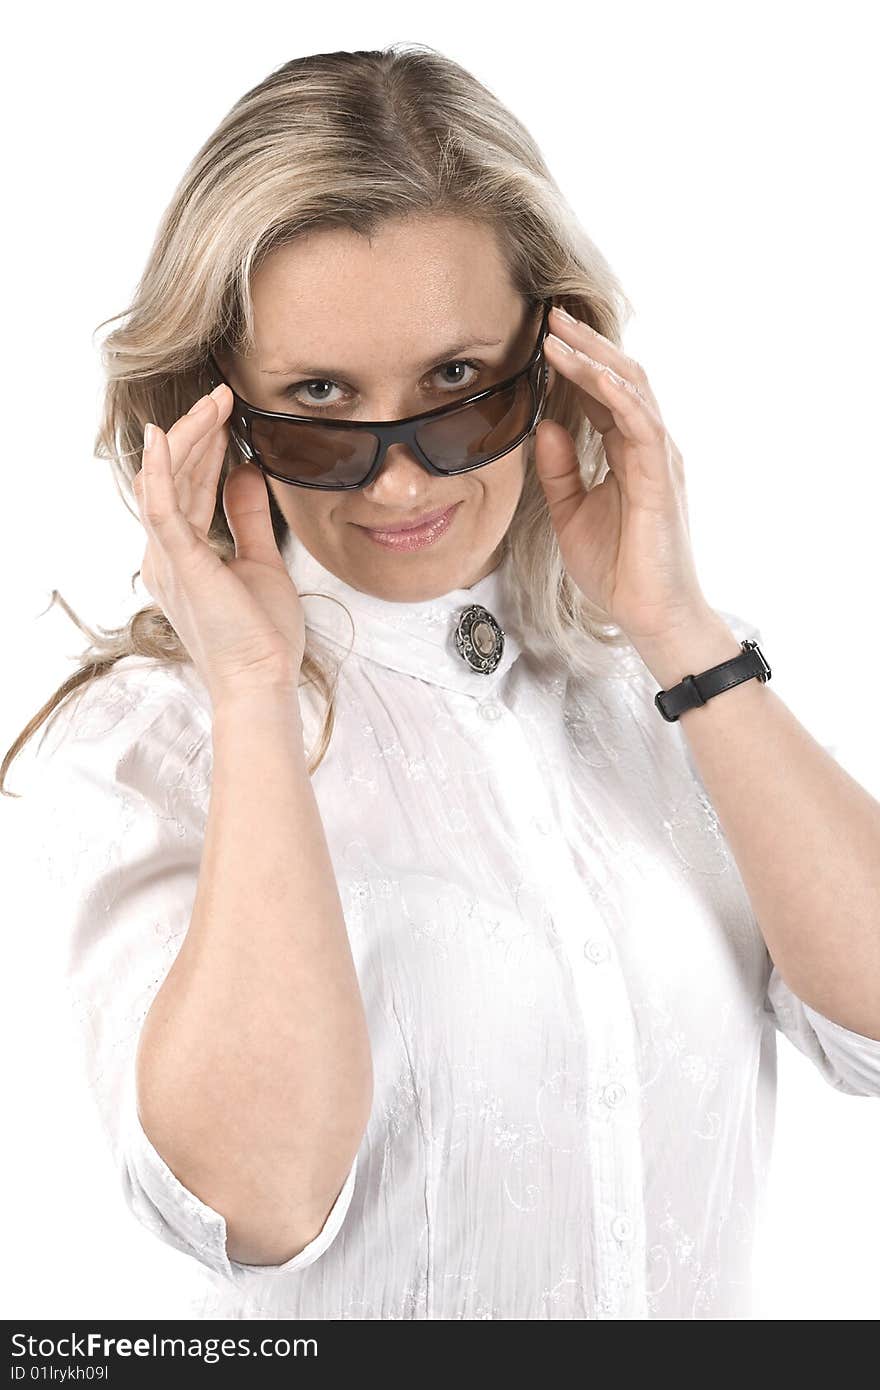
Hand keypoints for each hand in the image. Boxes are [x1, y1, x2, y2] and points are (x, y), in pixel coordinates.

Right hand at [132, 384, 305, 708]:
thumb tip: (247, 473)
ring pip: (168, 482)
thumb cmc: (260, 636)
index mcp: (181, 556)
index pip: (188, 489)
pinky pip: (163, 508)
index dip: (204, 450)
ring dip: (190, 438)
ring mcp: (167, 560)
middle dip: (198, 433)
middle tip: (222, 396)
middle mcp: (164, 555)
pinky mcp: (181, 565)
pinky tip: (167, 435)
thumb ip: (248, 518)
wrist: (262, 682)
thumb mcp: (259, 562)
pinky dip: (163, 469)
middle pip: (175, 478)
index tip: (226, 418)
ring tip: (213, 403)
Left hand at [534, 305, 712, 645]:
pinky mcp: (659, 478)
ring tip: (558, 334)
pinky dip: (616, 395)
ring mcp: (659, 459)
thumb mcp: (571, 514)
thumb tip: (544, 425)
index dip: (576, 363)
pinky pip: (641, 424)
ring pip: (631, 390)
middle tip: (549, 315)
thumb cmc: (618, 570)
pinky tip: (591, 374)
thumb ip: (559, 470)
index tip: (542, 336)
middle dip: (586, 344)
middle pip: (621, 377)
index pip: (603, 394)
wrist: (650, 615)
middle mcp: (649, 446)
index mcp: (629, 453)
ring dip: (594, 359)